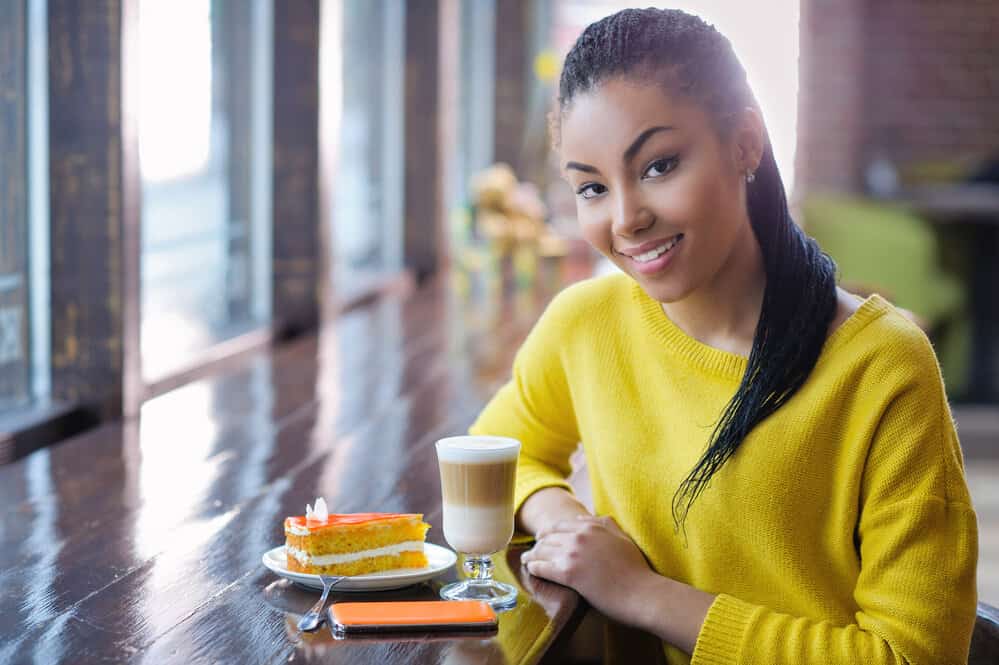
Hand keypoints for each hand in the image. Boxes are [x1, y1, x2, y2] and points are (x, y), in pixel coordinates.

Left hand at [520, 514, 656, 627]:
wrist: (641, 592)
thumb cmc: (635, 569)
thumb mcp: (622, 537)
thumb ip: (605, 523)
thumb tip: (585, 516)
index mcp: (591, 526)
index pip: (560, 526)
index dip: (548, 533)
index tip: (542, 538)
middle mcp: (579, 536)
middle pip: (548, 537)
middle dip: (538, 544)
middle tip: (532, 551)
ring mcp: (573, 553)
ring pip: (542, 551)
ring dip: (531, 556)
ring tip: (526, 560)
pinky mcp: (568, 573)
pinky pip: (542, 567)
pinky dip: (533, 568)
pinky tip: (530, 570)